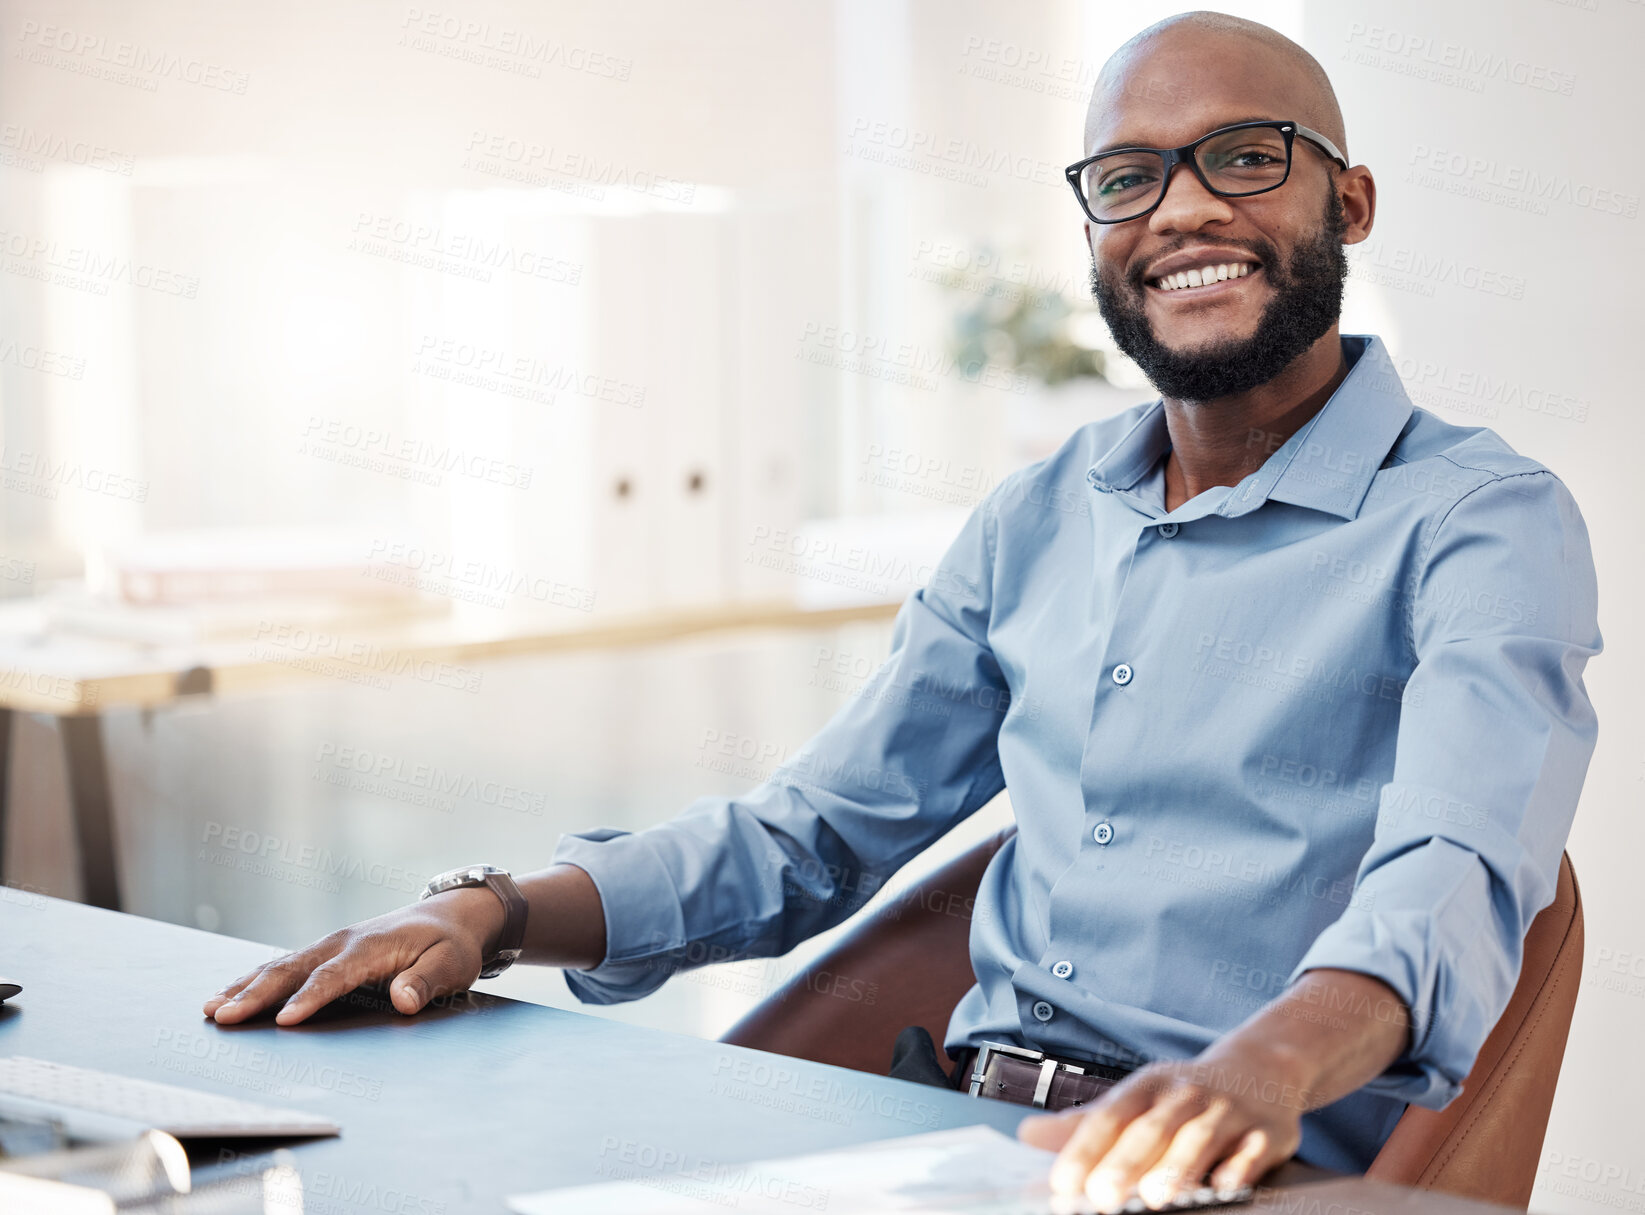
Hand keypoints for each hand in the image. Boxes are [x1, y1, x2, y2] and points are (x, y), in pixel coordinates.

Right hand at [201, 887, 505, 1025]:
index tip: (285, 1021)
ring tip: (210, 1009)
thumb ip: (428, 981)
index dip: (310, 999)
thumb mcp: (452, 963)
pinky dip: (254, 979)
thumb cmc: (449, 945)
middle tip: (221, 1016)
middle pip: (293, 969)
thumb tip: (404, 1000)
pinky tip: (229, 995)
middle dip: (255, 994)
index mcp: (372, 947)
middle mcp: (343, 942)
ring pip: (280, 965)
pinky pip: (284, 965)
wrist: (447, 916)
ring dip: (244, 986)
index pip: (335, 976)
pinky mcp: (324, 951)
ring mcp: (330, 944)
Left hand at [1019, 1044, 1308, 1210]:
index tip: (1062, 1183)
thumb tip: (1027, 1135)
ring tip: (1155, 1197)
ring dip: (1178, 1165)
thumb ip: (1084, 1122)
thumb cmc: (1183, 1094)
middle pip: (1152, 1128)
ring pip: (1200, 1137)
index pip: (1110, 1116)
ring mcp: (1227, 1112)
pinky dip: (1240, 1167)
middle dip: (1125, 1162)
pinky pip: (1253, 1150)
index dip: (1085, 1149)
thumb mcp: (1135, 1098)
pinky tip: (1225, 1187)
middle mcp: (1185, 1095)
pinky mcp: (1265, 1132)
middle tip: (1101, 1196)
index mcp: (1148, 1087)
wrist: (1260, 1068)